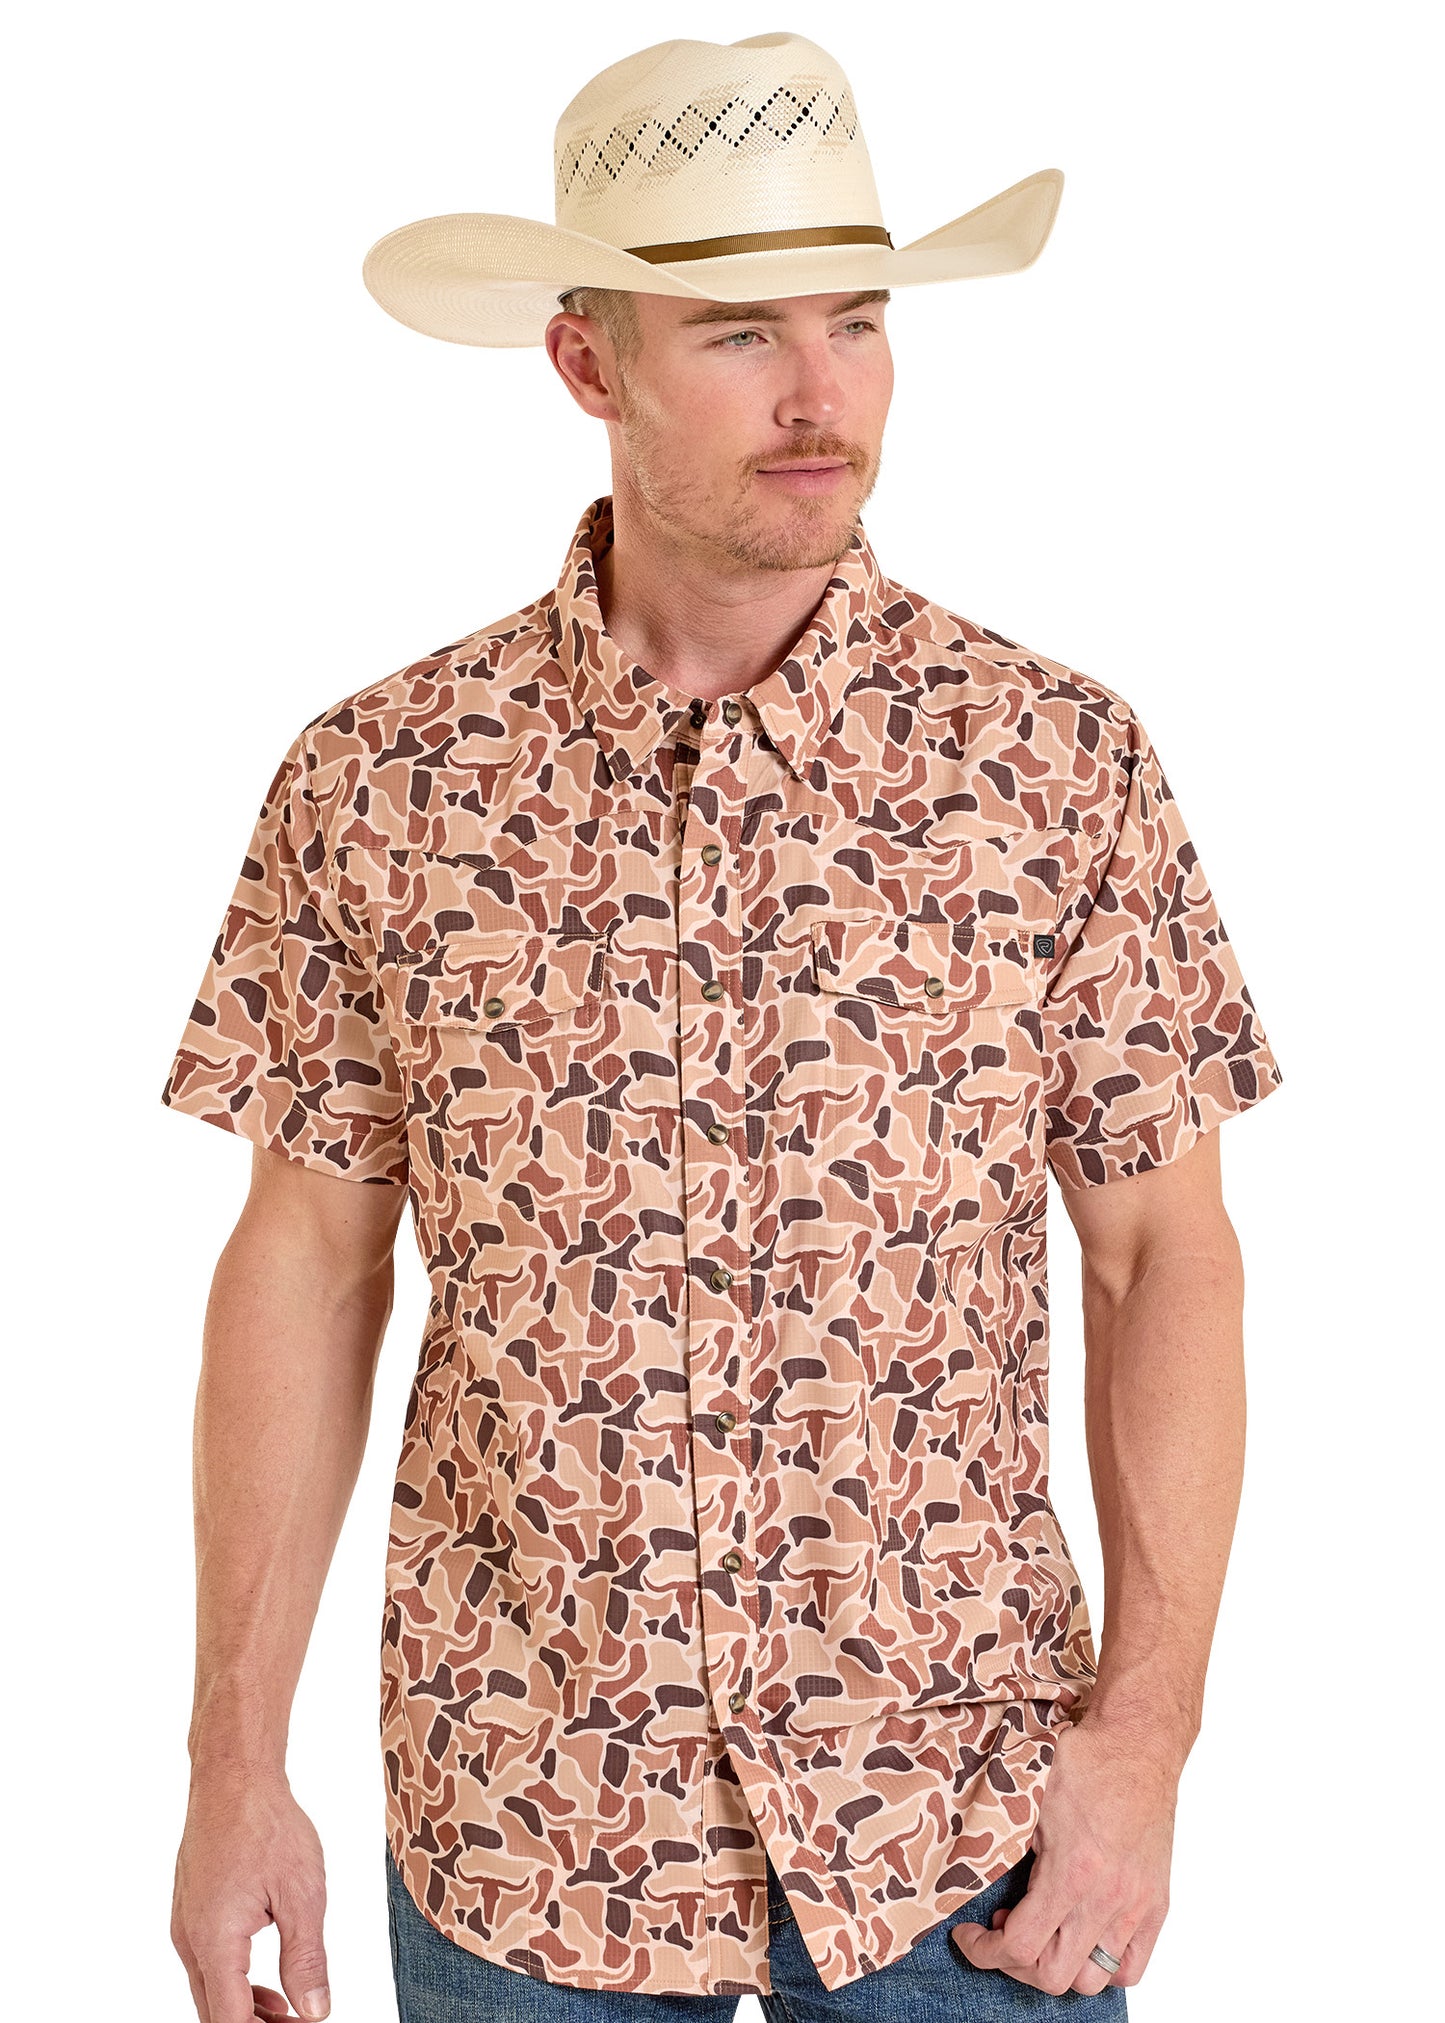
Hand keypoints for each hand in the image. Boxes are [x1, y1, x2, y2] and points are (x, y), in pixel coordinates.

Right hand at [171, 1765, 331, 2022]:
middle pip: (215, 2014)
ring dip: (246, 2012)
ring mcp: (186, 1927)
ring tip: (290, 2016)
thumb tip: (314, 2012)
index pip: (230, 2022)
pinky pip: (209, 1966)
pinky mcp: (191, 1912)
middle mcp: (191, 1942)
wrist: (233, 1777)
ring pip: (210, 1993)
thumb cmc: (267, 1825)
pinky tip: (267, 1988)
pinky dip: (236, 1985)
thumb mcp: (303, 1894)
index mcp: (216, 1943)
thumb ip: (306, 1959)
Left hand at [950, 1713, 1175, 1994]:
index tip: (968, 1935)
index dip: (983, 1950)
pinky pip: (1131, 1967)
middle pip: (1052, 1974)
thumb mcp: (1030, 1800)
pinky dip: (1102, 1966)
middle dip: (1015, 1962)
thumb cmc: (1084, 1761)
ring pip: (1091, 1979)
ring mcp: (1135, 1907)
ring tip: (1043, 1930)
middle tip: (1003, 1930)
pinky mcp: (1156, 1905)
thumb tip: (981, 1879)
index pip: (1019, 1946)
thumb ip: (1009, 1848)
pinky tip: (1081, 1937)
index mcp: (1071, 1873)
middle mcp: (1107, 1899)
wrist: (1137, 1744)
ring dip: (1058, 1964)